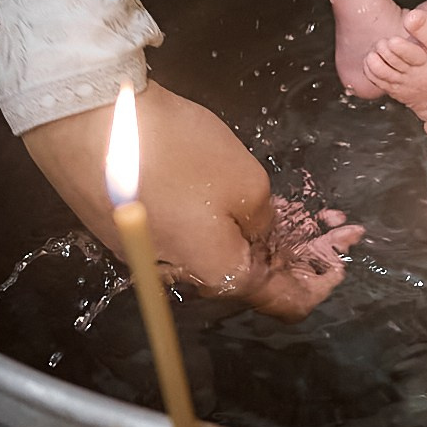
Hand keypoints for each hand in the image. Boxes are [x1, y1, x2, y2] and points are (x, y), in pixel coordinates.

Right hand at [22, 82, 358, 319]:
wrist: (90, 122)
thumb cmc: (179, 153)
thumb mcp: (248, 184)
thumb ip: (265, 220)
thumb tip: (259, 234)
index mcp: (221, 274)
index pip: (282, 303)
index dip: (316, 284)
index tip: (336, 259)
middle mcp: (183, 277)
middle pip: (246, 278)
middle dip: (285, 254)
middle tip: (318, 222)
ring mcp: (149, 256)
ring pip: (214, 254)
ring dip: (249, 235)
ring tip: (280, 204)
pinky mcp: (126, 231)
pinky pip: (184, 236)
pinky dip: (212, 221)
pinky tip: (224, 192)